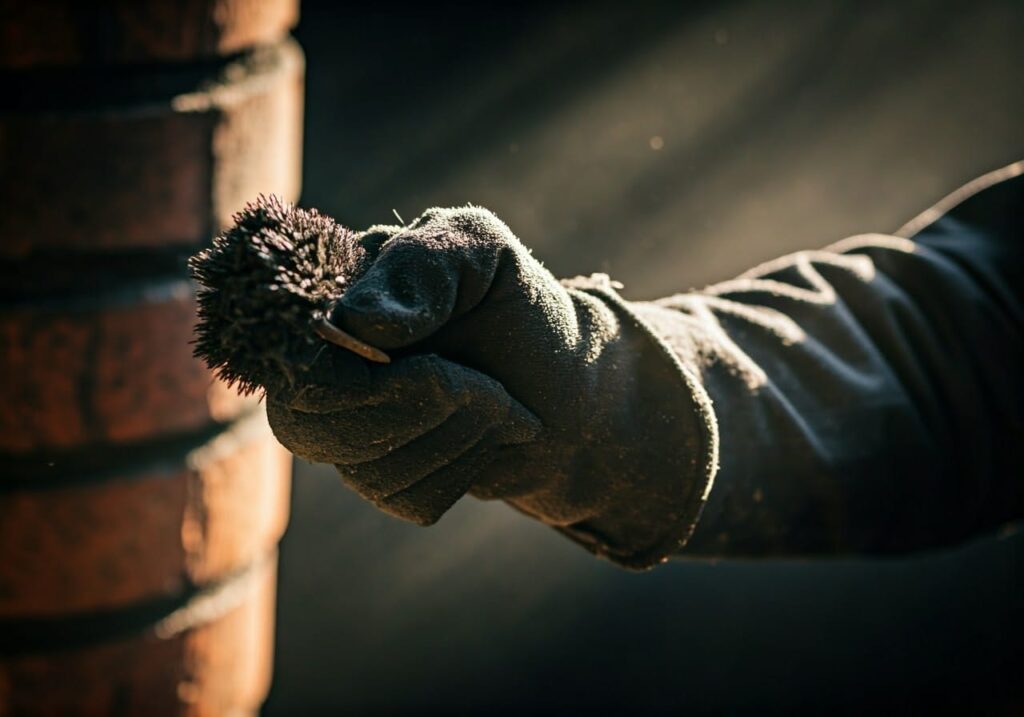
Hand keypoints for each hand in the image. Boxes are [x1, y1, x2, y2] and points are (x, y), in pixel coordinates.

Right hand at [266, 207, 705, 567]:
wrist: (568, 388)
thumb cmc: (519, 309)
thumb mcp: (484, 254)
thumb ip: (424, 262)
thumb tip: (359, 326)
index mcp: (329, 294)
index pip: (294, 348)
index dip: (366, 373)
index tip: (443, 365)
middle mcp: (320, 364)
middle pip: (320, 418)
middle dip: (426, 405)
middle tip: (493, 388)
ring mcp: (343, 426)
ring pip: (365, 464)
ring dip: (457, 436)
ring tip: (498, 405)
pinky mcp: (380, 478)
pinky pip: (400, 494)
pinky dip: (461, 470)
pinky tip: (486, 441)